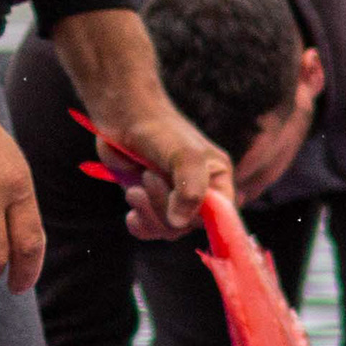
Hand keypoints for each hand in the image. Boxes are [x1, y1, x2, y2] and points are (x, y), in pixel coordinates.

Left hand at [49, 7, 233, 237]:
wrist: (123, 116)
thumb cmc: (159, 129)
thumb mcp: (185, 156)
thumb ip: (190, 189)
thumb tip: (179, 223)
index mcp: (217, 180)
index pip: (222, 218)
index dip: (204, 222)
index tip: (181, 217)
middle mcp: (199, 193)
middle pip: (188, 226)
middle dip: (164, 210)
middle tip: (147, 179)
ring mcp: (172, 198)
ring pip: (167, 229)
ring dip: (148, 213)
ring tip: (134, 188)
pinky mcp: (149, 201)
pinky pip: (149, 229)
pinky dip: (139, 225)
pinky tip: (132, 213)